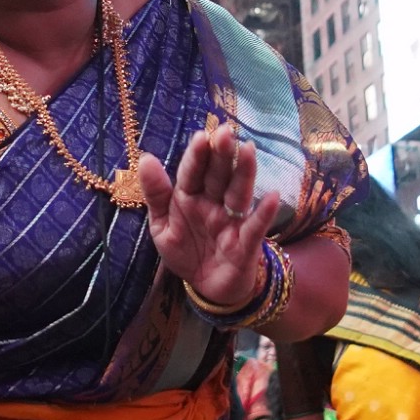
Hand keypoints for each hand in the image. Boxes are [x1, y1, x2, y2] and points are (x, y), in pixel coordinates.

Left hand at [139, 126, 281, 308]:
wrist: (206, 287)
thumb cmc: (185, 251)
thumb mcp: (161, 226)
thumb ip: (156, 194)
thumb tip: (146, 158)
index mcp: (190, 196)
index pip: (193, 172)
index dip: (197, 156)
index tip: (201, 137)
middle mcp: (213, 203)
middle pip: (219, 176)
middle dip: (222, 155)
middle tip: (225, 132)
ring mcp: (232, 221)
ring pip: (238, 193)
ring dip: (244, 172)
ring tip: (248, 150)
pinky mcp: (246, 243)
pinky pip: (255, 227)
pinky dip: (264, 213)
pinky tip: (272, 197)